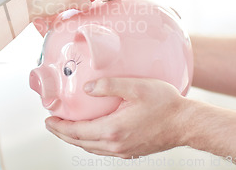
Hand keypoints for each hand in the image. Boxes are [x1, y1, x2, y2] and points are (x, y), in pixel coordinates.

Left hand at [45, 77, 189, 158]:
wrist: (187, 123)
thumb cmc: (165, 104)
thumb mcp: (136, 87)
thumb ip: (109, 85)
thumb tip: (87, 87)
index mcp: (112, 130)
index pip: (76, 131)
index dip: (59, 126)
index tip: (48, 118)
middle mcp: (115, 144)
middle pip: (79, 142)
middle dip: (62, 133)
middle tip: (51, 123)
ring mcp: (124, 150)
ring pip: (90, 147)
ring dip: (75, 138)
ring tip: (65, 128)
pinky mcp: (131, 151)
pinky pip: (102, 149)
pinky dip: (89, 141)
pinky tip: (89, 133)